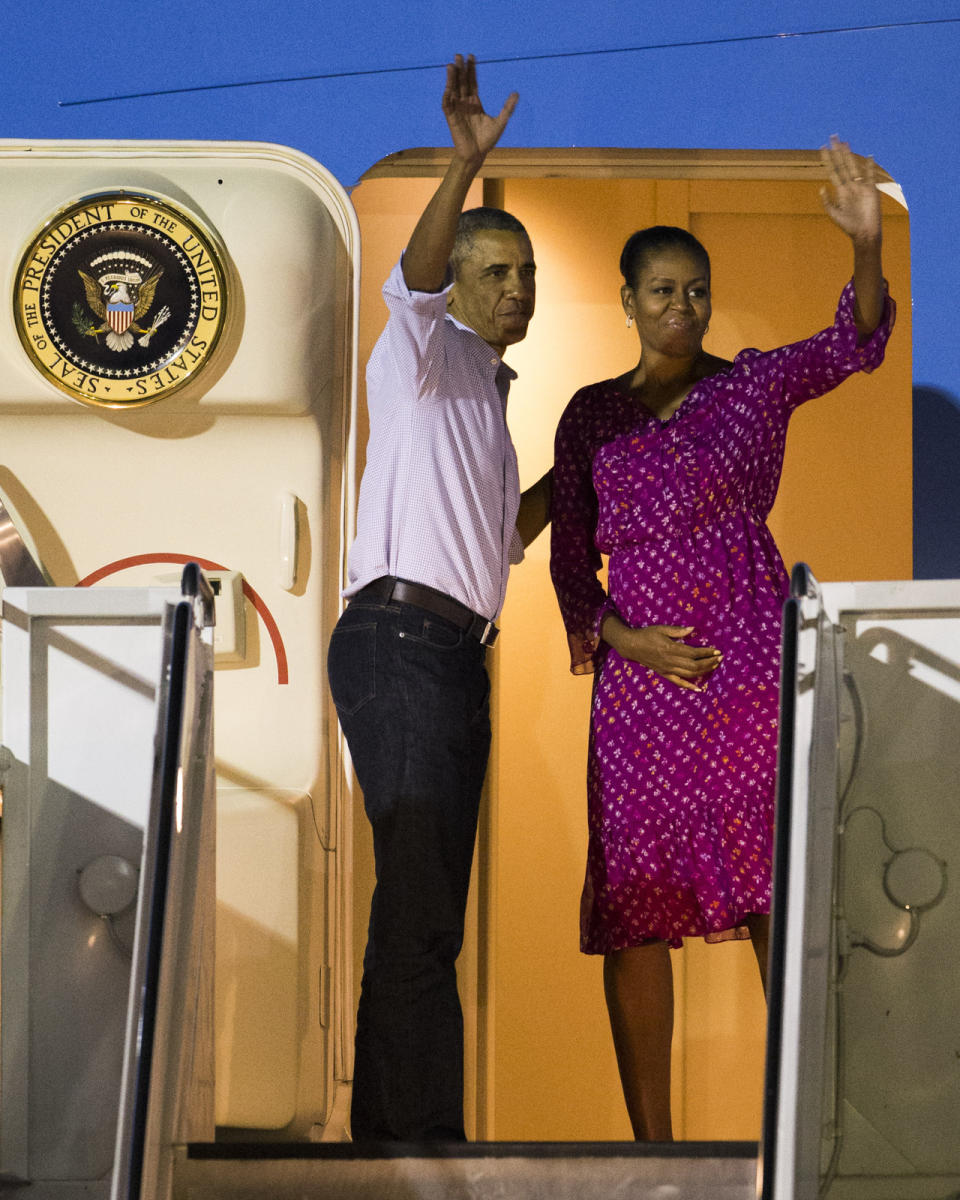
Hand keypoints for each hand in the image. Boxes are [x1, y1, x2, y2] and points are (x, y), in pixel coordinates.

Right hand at [442, 53, 517, 166]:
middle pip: (462, 82)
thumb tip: (516, 93)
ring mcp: (457, 110)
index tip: (471, 56)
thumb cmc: (488, 141)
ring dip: (451, 78)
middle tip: (459, 55)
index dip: (471, 70)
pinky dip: (446, 95)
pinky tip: (448, 86)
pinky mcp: (451, 118)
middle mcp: (465, 104)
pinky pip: (447, 104)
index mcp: (475, 103)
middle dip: (460, 69)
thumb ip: (508, 108)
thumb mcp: (501, 122)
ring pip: (453, 90)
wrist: (477, 155)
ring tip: (452, 64)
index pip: (472, 82)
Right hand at [602, 616, 721, 691]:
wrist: (631, 646)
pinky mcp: (664, 674)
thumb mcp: (661, 628)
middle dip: (709, 663)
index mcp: (670, 648)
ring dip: (704, 672)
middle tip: (719, 658)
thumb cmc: (647, 634)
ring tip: (714, 666)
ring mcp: (667, 669)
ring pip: (689, 674)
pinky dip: (690, 687)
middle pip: (694, 665)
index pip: (693, 653)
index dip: (706, 652)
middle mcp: (670, 661)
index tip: (717, 651)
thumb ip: (678, 630)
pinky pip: (678, 683)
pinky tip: (700, 689)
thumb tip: (693, 629)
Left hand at [819, 135, 881, 243]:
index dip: (827, 159)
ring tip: (844, 142)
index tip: (822, 147)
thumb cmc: (848, 226)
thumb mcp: (834, 215)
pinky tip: (868, 156)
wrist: (864, 233)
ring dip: (849, 154)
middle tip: (833, 136)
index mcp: (840, 191)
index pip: (832, 170)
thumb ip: (827, 202)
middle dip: (837, 151)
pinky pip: (871, 175)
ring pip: (854, 166)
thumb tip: (821, 188)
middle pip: (842, 164)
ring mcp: (861, 186)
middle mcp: (850, 186)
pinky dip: (870, 166)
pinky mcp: (871, 190)